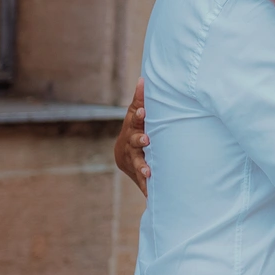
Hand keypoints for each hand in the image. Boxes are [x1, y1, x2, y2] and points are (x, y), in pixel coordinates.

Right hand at [114, 80, 149, 195]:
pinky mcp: (138, 174)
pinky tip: (151, 196)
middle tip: (146, 140)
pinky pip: (142, 183)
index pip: (136, 120)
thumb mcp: (137, 114)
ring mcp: (133, 159)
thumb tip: (144, 78)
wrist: (123, 155)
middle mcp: (131, 144)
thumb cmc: (136, 129)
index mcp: (134, 128)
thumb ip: (141, 99)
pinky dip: (146, 189)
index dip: (140, 115)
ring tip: (149, 173)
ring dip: (142, 167)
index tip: (145, 111)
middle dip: (140, 141)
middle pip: (135, 142)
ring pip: (137, 164)